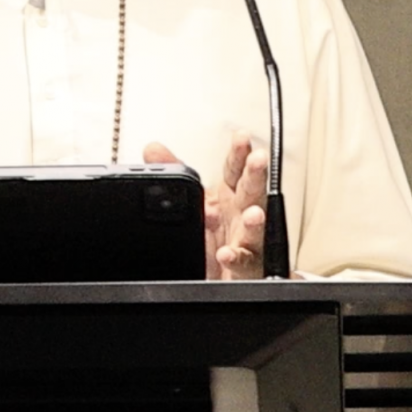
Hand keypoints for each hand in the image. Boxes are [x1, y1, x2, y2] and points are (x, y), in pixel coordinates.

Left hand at [143, 133, 268, 279]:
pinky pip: (241, 264)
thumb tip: (153, 150)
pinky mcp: (244, 269)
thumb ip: (173, 173)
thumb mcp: (190, 199)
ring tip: (253, 213)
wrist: (211, 274)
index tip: (242, 137)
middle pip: (252, 192)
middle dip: (256, 176)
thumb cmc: (209, 234)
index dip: (239, 153)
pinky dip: (235, 259)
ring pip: (255, 230)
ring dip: (254, 222)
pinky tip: (226, 253)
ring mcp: (246, 241)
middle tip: (258, 160)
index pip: (236, 169)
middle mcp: (240, 215)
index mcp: (229, 194)